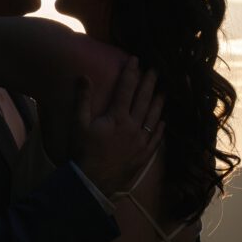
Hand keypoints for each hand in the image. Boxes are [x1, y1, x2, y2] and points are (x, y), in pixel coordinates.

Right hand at [72, 56, 164, 195]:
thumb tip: (83, 77)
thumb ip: (82, 99)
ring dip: (158, 102)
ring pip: (153, 117)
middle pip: (143, 100)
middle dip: (149, 83)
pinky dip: (160, 128)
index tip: (136, 60)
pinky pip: (156, 139)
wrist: (92, 182)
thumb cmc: (83, 152)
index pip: (126, 89)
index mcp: (117, 117)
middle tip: (156, 70)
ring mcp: (140, 142)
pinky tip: (163, 122)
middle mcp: (133, 126)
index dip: (131, 73)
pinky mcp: (143, 155)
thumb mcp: (77, 124)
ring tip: (163, 91)